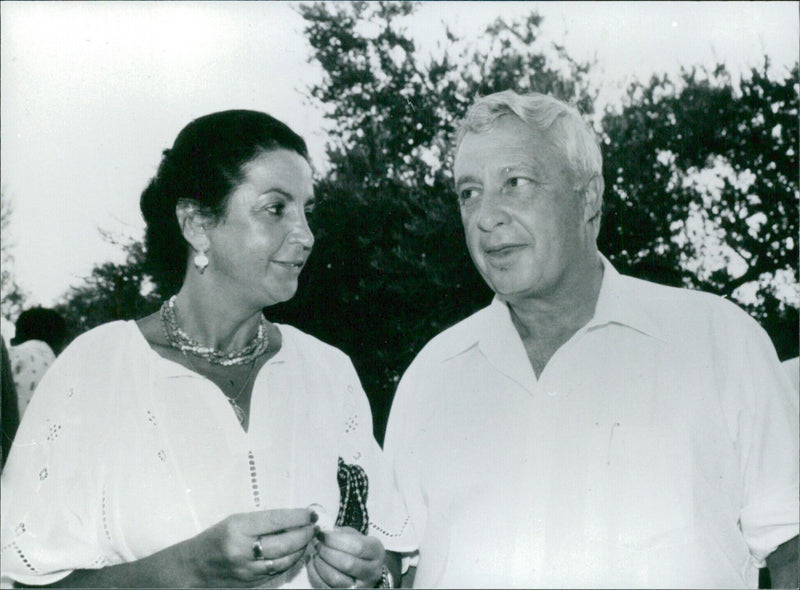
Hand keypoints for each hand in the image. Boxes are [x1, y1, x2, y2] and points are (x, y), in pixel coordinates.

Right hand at [182, 508, 316, 586]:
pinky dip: (289, 561)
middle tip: (314, 527)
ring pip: (284, 560)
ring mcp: (247, 570)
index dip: (298, 517)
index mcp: (237, 529)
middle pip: (284, 543)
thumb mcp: (236, 521)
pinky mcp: (251, 583)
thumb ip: (263, 521)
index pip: (276, 521)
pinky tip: (295, 552)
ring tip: (307, 538)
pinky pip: (277, 572)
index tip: (311, 513)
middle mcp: (242, 550)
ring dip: (300, 549)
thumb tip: (294, 519)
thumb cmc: (215, 539)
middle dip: (304, 534)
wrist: (194, 566)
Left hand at [307, 527, 384, 587]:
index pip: (357, 546)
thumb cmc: (359, 549)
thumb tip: (324, 533)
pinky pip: (326, 587)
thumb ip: (343, 533)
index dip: (336, 540)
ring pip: (336, 579)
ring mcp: (359, 586)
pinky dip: (315, 575)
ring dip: (320, 564)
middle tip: (317, 544)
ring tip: (315, 553)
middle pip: (347, 564)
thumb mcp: (357, 536)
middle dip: (327, 552)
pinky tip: (312, 563)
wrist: (367, 568)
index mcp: (376, 551)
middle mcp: (371, 571)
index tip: (322, 534)